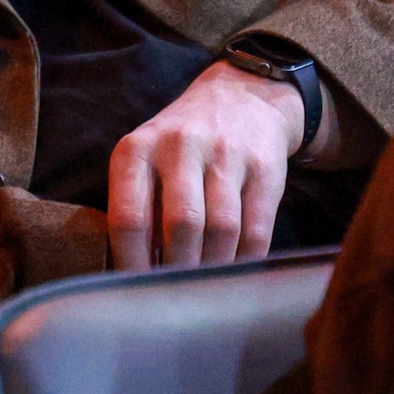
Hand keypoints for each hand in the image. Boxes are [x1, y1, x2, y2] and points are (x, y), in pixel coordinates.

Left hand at [106, 60, 305, 271]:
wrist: (241, 98)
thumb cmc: (179, 145)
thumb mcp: (145, 159)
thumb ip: (138, 205)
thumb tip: (134, 271)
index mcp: (136, 150)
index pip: (128, 217)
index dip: (132, 262)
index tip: (135, 290)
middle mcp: (179, 147)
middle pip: (181, 225)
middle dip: (179, 269)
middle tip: (176, 294)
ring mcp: (226, 155)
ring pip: (222, 229)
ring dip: (214, 267)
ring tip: (205, 286)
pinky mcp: (265, 167)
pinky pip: (257, 228)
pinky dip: (245, 259)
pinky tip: (234, 270)